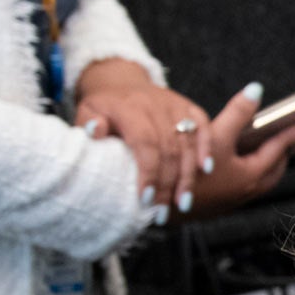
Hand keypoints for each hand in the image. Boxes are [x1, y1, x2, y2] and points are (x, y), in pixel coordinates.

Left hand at [74, 57, 211, 218]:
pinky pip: (203, 127)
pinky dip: (207, 149)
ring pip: (188, 144)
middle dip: (168, 184)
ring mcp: (176, 105)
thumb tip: (96, 132)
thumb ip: (88, 123)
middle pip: (169, 149)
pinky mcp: (190, 107)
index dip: (148, 173)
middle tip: (162, 212)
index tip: (145, 200)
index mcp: (129, 107)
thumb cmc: (104, 107)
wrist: (122, 82)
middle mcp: (156, 105)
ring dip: (187, 176)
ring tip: (183, 203)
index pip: (144, 142)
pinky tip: (206, 171)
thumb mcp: (87, 110)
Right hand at [182, 82, 294, 218]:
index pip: (283, 146)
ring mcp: (235, 198)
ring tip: (269, 139)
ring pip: (261, 174)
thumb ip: (236, 113)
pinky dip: (250, 166)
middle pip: (276, 164)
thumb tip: (256, 89)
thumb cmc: (188, 172)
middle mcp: (249, 190)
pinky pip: (245, 180)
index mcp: (253, 175)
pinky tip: (237, 156)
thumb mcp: (213, 136)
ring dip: (267, 157)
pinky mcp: (221, 202)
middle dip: (286, 146)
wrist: (156, 206)